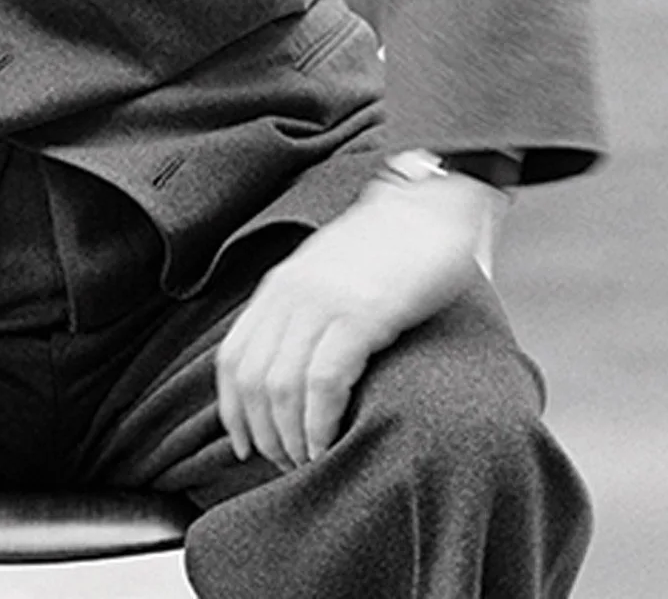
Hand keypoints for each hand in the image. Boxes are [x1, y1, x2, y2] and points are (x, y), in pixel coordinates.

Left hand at [214, 169, 500, 468]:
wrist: (435, 203)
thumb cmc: (393, 245)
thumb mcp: (330, 271)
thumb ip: (307, 309)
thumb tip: (298, 364)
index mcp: (280, 287)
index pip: (233, 359)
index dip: (234, 411)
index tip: (246, 445)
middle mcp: (292, 295)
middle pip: (253, 382)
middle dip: (265, 434)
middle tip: (287, 464)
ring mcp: (324, 303)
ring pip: (282, 389)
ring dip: (292, 438)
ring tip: (310, 461)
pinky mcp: (363, 314)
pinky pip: (323, 383)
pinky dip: (320, 423)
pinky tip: (330, 442)